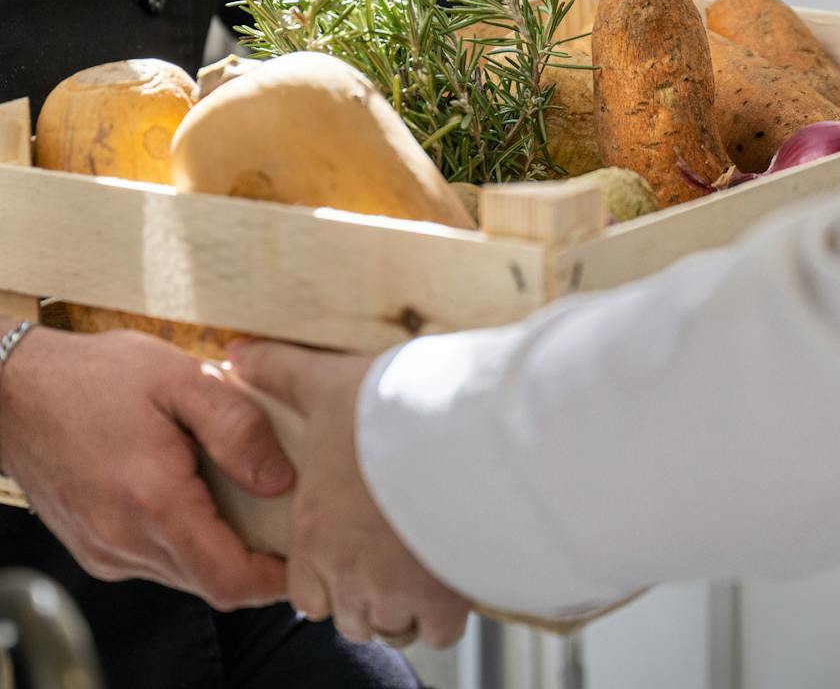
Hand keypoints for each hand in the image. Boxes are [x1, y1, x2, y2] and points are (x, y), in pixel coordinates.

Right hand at [0, 323, 293, 608]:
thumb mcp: (181, 379)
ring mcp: (105, 550)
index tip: (308, 551)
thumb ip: (237, 427)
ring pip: (186, 575)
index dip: (277, 578)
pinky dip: (190, 542)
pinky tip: (202, 496)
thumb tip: (280, 479)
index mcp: (154, 502)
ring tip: (250, 500)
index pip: (230, 579)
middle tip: (290, 519)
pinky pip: (157, 561)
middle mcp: (125, 541)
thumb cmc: (96, 377)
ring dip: (223, 550)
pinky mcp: (94, 546)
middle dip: (258, 561)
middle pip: (213, 583)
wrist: (15, 391)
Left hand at [230, 340, 470, 648]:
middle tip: (384, 557)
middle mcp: (349, 572)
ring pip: (390, 624)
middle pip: (348, 615)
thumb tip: (235, 354)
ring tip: (416, 566)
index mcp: (316, 532)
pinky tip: (450, 577)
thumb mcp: (327, 383)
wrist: (458, 430)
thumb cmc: (389, 410)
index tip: (344, 553)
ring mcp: (398, 589)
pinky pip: (438, 630)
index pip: (304, 591)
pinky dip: (441, 613)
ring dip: (400, 606)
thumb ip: (279, 372)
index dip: (322, 578)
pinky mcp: (445, 595)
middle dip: (362, 596)